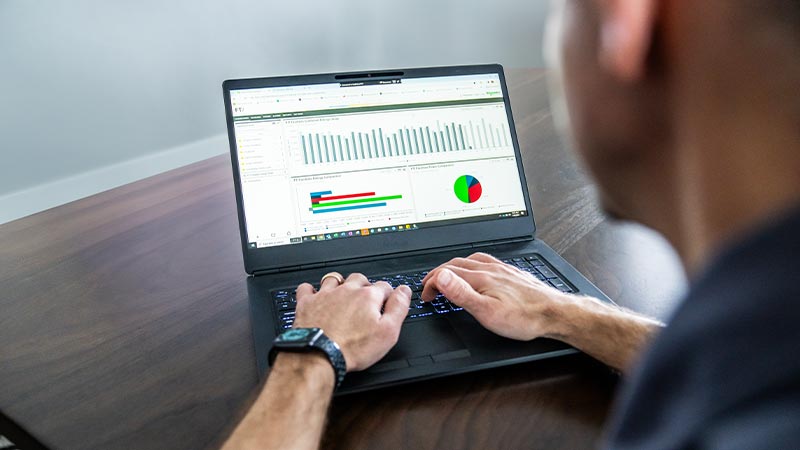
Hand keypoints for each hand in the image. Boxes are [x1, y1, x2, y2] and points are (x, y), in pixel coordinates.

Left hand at [293, 272, 410, 371]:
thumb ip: (398, 308)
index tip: (387, 301)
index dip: (388, 294)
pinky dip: (311, 290)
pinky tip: (315, 296)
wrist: (319, 355)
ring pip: (335, 278)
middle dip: (365, 286)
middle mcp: (346, 290)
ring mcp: (325, 295)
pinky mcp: (307, 303)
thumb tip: (404, 291)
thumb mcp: (388, 332)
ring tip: (343, 293)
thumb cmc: (352, 347)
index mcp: (368, 297)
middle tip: (366, 299)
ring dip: (340, 283)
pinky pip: (306, 288)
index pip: (384, 286)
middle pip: (360, 279)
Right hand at [421, 252, 569, 340]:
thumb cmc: (524, 317)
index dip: (431, 283)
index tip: (426, 295)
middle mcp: (491, 269)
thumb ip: (462, 293)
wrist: (555, 313)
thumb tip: (441, 276)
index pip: (446, 273)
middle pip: (456, 264)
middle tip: (430, 286)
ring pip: (471, 260)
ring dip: (454, 267)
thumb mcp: (486, 312)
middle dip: (438, 274)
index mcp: (481, 277)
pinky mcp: (512, 273)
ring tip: (447, 275)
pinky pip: (486, 261)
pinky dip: (472, 265)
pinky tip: (478, 271)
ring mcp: (502, 269)